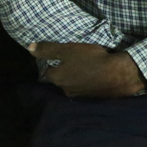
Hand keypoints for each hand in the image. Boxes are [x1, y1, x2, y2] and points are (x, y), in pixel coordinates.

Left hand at [28, 42, 145, 98]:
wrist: (118, 74)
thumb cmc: (90, 59)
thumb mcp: (67, 49)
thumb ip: (48, 49)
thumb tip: (29, 48)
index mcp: (57, 78)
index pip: (48, 71)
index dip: (52, 62)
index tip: (59, 56)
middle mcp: (65, 90)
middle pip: (60, 79)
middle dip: (64, 71)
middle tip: (72, 60)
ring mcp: (79, 96)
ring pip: (73, 84)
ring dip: (76, 77)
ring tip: (84, 67)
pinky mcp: (92, 98)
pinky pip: (85, 88)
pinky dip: (87, 82)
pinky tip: (94, 75)